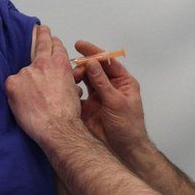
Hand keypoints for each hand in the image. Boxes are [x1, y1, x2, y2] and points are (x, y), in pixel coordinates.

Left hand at [6, 26, 82, 147]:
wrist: (57, 128)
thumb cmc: (67, 114)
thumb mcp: (74, 91)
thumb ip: (66, 80)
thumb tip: (64, 82)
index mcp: (60, 64)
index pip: (55, 46)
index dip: (52, 42)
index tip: (49, 38)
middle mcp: (43, 63)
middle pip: (40, 44)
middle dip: (41, 34)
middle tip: (39, 28)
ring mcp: (26, 72)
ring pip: (24, 73)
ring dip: (27, 81)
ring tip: (32, 96)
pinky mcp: (13, 84)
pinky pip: (13, 85)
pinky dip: (16, 93)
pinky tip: (23, 103)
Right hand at [72, 40, 150, 157]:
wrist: (124, 149)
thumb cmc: (128, 126)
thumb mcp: (116, 102)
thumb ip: (103, 82)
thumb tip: (93, 63)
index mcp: (122, 82)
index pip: (107, 62)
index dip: (94, 52)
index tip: (79, 45)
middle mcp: (109, 87)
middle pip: (94, 69)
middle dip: (82, 65)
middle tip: (72, 68)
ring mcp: (98, 96)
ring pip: (84, 80)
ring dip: (76, 77)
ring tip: (69, 79)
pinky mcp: (87, 107)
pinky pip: (77, 94)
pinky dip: (71, 90)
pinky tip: (66, 89)